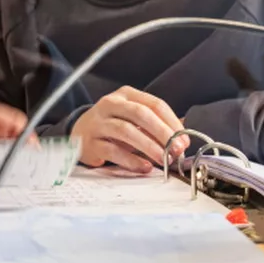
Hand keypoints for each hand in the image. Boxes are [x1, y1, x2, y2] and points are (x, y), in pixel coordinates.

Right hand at [70, 87, 189, 174]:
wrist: (80, 134)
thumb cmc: (113, 126)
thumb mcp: (134, 119)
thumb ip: (157, 125)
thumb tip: (183, 138)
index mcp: (126, 95)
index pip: (154, 104)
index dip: (172, 122)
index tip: (184, 140)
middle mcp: (110, 104)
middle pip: (140, 114)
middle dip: (162, 133)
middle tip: (176, 150)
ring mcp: (98, 122)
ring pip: (126, 130)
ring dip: (148, 146)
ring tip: (163, 159)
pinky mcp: (91, 142)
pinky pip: (113, 150)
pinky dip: (131, 160)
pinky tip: (144, 167)